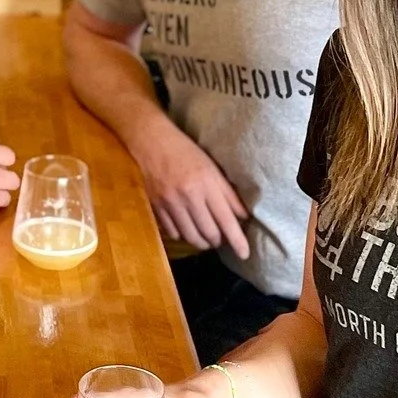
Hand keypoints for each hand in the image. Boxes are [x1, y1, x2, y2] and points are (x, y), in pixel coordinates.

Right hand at [136, 125, 249, 258]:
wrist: (153, 142)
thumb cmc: (187, 152)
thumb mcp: (212, 168)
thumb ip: (228, 194)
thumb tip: (243, 217)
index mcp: (207, 184)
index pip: (226, 219)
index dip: (237, 240)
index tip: (245, 254)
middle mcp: (189, 196)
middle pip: (209, 233)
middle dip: (218, 241)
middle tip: (221, 238)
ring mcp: (171, 203)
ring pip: (191, 236)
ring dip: (202, 242)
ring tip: (206, 239)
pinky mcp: (157, 207)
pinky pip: (173, 232)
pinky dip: (183, 235)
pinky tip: (187, 229)